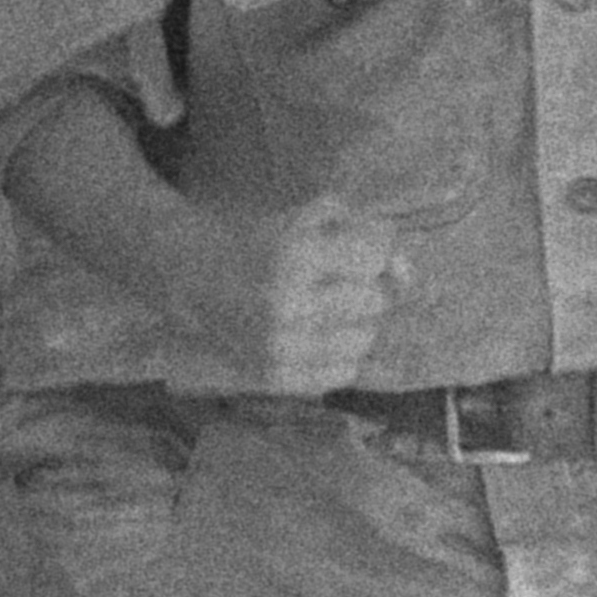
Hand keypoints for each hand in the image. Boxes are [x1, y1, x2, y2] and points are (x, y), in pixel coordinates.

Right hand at [234, 198, 412, 393]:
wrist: (191, 281)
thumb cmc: (255, 243)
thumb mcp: (303, 217)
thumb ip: (360, 230)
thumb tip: (405, 270)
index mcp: (292, 256)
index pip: (374, 257)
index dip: (379, 249)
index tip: (364, 248)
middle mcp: (288, 306)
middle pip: (374, 300)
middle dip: (366, 286)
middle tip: (342, 281)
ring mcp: (281, 348)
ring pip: (363, 341)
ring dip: (357, 323)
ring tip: (331, 311)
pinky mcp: (276, 379)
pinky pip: (341, 373)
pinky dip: (341, 355)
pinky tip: (320, 338)